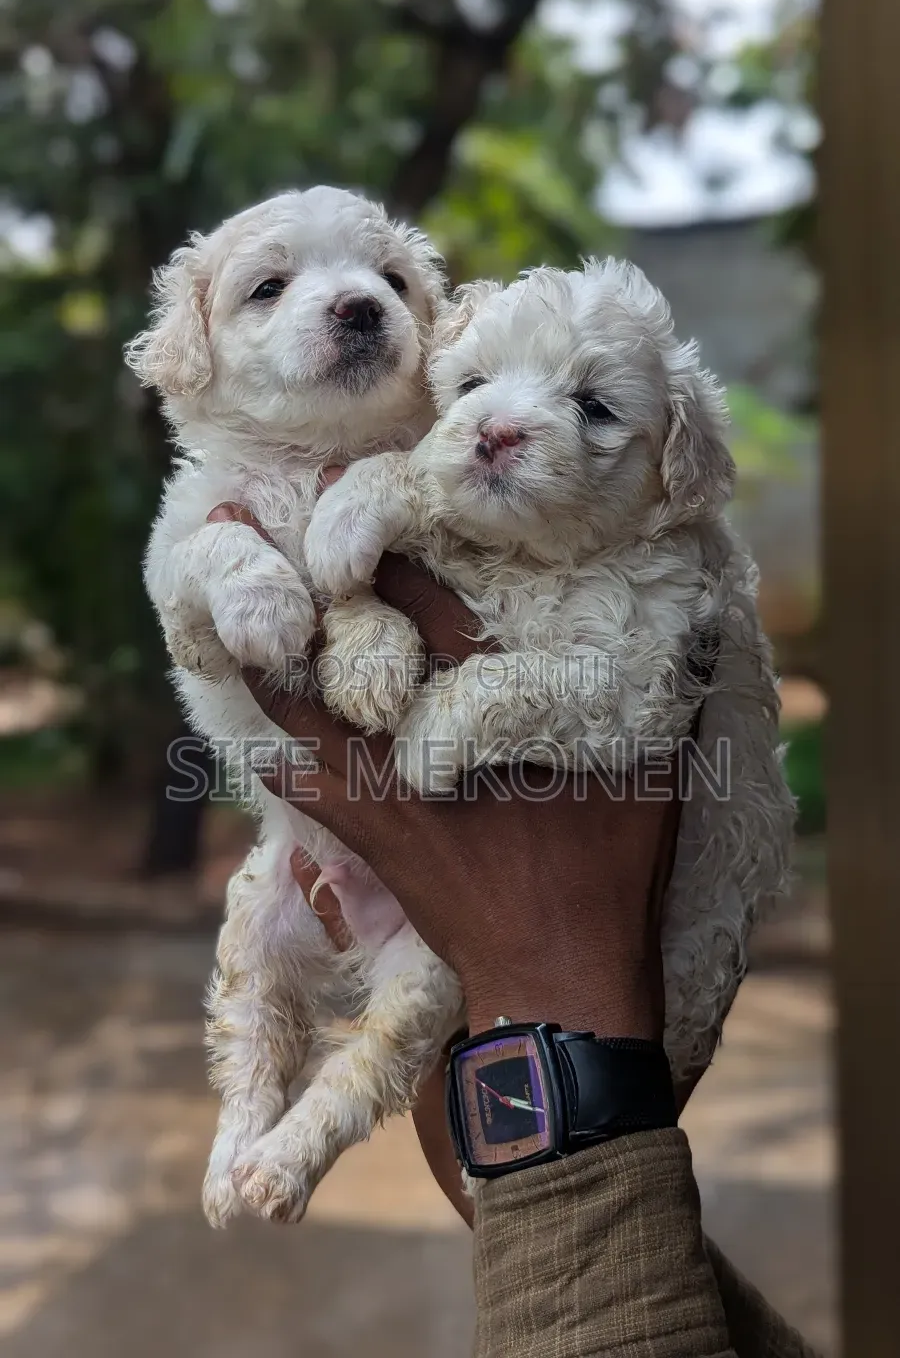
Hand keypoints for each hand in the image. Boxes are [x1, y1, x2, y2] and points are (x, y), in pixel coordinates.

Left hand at [219, 513, 679, 1042]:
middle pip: (351, 648)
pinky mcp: (374, 840)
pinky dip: (282, 763)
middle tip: (263, 538)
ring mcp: (388, 789)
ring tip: (243, 626)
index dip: (388, 555)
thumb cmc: (608, 874)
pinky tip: (257, 739)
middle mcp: (423, 734)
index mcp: (489, 703)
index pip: (427, 608)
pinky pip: (309, 793)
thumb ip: (670, 691)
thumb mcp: (656, 777)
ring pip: (310, 714)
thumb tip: (700, 617)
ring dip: (276, 666)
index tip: (351, 503)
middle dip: (313, 591)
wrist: (557, 978)